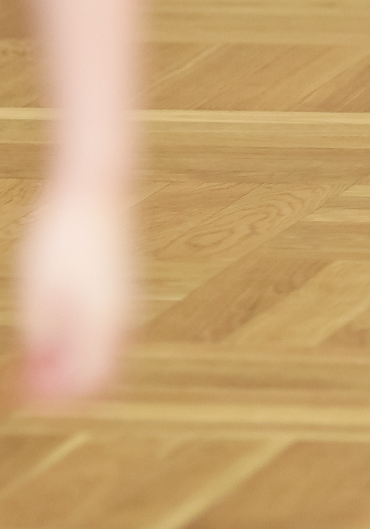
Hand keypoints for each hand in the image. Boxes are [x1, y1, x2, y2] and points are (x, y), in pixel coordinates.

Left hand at [16, 180, 132, 405]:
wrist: (95, 189)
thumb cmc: (63, 235)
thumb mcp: (39, 290)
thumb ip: (42, 337)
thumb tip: (39, 376)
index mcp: (105, 318)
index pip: (92, 381)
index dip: (59, 397)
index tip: (26, 398)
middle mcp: (123, 314)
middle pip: (102, 373)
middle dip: (65, 386)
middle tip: (27, 384)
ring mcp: (125, 300)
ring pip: (103, 353)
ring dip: (70, 365)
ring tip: (31, 361)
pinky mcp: (119, 289)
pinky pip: (104, 331)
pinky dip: (78, 343)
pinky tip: (49, 333)